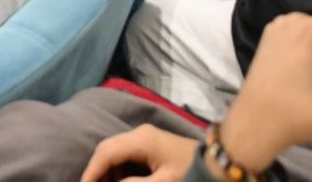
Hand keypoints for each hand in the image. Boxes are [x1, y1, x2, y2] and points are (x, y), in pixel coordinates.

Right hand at [79, 125, 197, 181]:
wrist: (220, 162)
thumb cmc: (192, 173)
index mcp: (141, 140)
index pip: (106, 153)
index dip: (91, 172)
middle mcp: (139, 133)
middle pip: (107, 149)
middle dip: (97, 171)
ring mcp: (145, 137)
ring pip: (115, 151)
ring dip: (107, 170)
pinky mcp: (151, 144)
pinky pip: (125, 154)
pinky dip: (118, 169)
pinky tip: (119, 181)